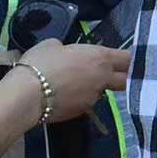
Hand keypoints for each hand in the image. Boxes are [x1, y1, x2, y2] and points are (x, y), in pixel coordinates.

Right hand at [16, 39, 130, 123]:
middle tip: (114, 73)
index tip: (126, 58)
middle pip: (125, 80)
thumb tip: (65, 52)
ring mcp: (94, 98)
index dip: (130, 58)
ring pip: (103, 91)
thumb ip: (66, 48)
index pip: (128, 58)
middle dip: (123, 77)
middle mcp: (103, 79)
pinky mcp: (82, 112)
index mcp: (100, 58)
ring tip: (76, 83)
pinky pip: (86, 102)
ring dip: (95, 87)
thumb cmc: (41, 62)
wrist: (27, 95)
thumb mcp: (52, 45)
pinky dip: (79, 98)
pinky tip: (65, 95)